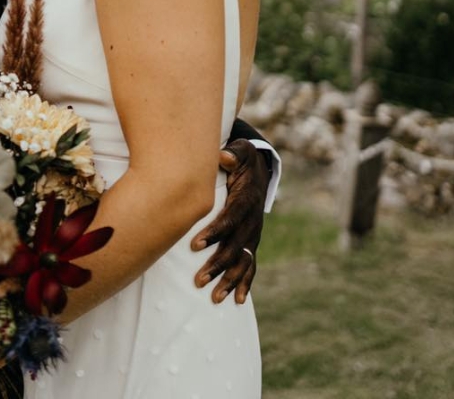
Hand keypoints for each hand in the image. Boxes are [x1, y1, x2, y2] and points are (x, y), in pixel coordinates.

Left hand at [191, 139, 265, 303]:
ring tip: (213, 297)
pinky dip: (246, 284)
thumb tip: (223, 157)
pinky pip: (250, 266)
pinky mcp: (252, 242)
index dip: (214, 233)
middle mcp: (252, 222)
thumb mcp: (239, 152)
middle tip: (198, 280)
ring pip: (243, 261)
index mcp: (246, 201)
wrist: (258, 170)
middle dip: (217, 265)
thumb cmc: (241, 160)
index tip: (194, 245)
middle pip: (236, 247)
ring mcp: (253, 235)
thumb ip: (231, 155)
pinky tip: (238, 302)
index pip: (230, 220)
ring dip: (229, 280)